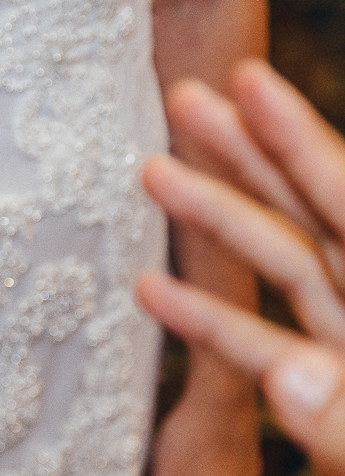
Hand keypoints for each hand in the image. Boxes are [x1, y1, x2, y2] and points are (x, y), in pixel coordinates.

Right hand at [136, 59, 344, 475]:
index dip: (301, 141)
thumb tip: (285, 370)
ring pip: (279, 269)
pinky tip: (151, 294)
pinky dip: (207, 320)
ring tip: (150, 175)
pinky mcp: (327, 392)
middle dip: (244, 157)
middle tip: (182, 101)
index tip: (249, 83)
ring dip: (215, 225)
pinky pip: (260, 347)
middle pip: (309, 216)